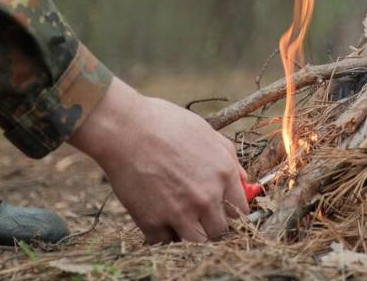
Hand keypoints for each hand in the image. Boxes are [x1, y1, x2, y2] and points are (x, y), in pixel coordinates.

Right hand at [68, 77, 247, 242]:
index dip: (232, 213)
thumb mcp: (208, 133)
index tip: (223, 212)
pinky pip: (164, 242)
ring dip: (191, 236)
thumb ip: (229, 159)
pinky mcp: (152, 221)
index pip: (241, 211)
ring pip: (197, 243)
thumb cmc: (166, 123)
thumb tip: (242, 180)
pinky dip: (163, 236)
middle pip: (221, 232)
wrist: (125, 128)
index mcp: (223, 173)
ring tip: (181, 223)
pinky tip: (160, 221)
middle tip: (201, 219)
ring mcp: (180, 211)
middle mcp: (206, 196)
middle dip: (213, 227)